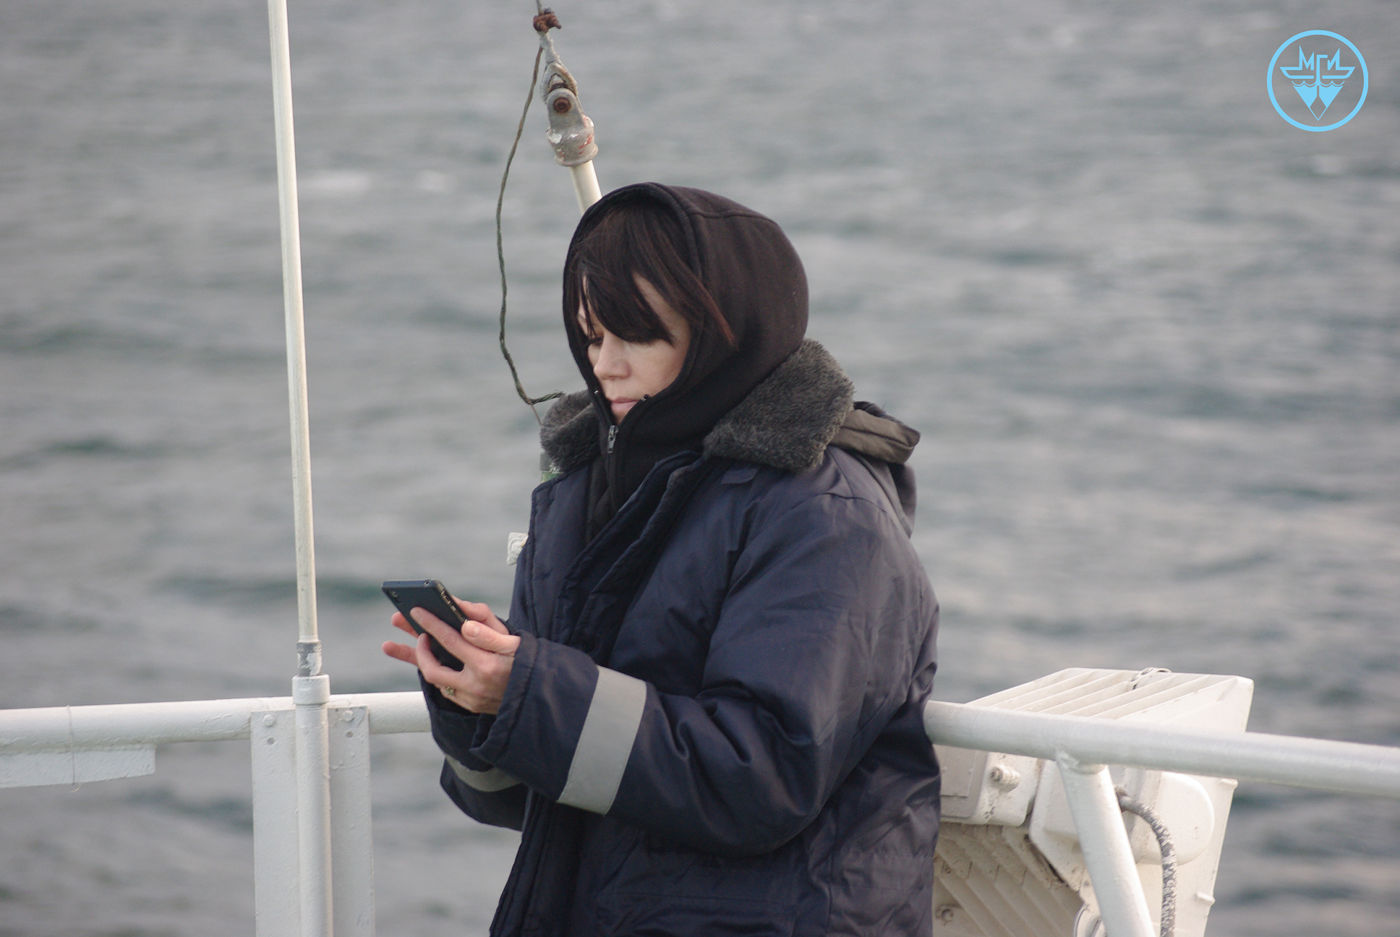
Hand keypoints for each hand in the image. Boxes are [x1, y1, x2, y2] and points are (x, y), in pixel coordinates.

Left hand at [381, 597, 519, 713]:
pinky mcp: (472, 707)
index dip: (431, 624)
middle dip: (418, 651)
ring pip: (438, 682)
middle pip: (433, 670)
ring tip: (415, 646)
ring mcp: (473, 699)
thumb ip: (489, 632)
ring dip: (424, 664)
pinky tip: (436, 664)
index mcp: (487, 664)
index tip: (416, 611)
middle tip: (417, 635)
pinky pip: (447, 691)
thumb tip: (465, 624)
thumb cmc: (528, 661)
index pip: (451, 640)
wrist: (541, 695)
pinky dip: (439, 676)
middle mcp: (476, 685)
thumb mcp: (515, 643)